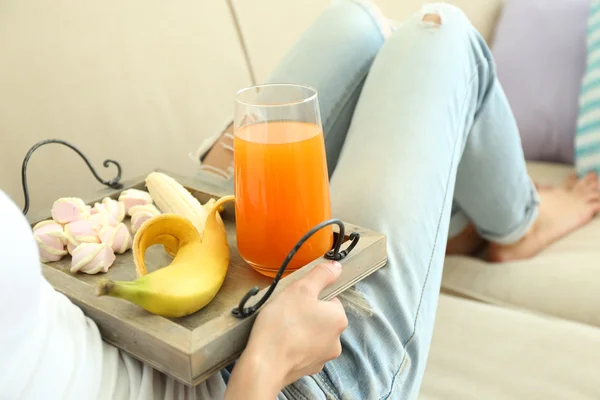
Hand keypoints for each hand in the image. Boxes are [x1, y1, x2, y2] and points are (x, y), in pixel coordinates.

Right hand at [225, 261, 347, 398]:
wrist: (264, 365)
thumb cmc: (283, 324)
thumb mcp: (301, 289)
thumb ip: (321, 275)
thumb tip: (337, 267)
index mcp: (339, 319)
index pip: (330, 300)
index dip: (311, 296)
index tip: (295, 299)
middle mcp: (337, 341)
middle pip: (321, 318)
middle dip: (305, 314)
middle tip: (285, 312)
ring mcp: (323, 358)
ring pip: (312, 335)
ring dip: (299, 331)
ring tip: (279, 329)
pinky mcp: (308, 370)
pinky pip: (302, 351)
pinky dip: (293, 347)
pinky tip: (278, 344)